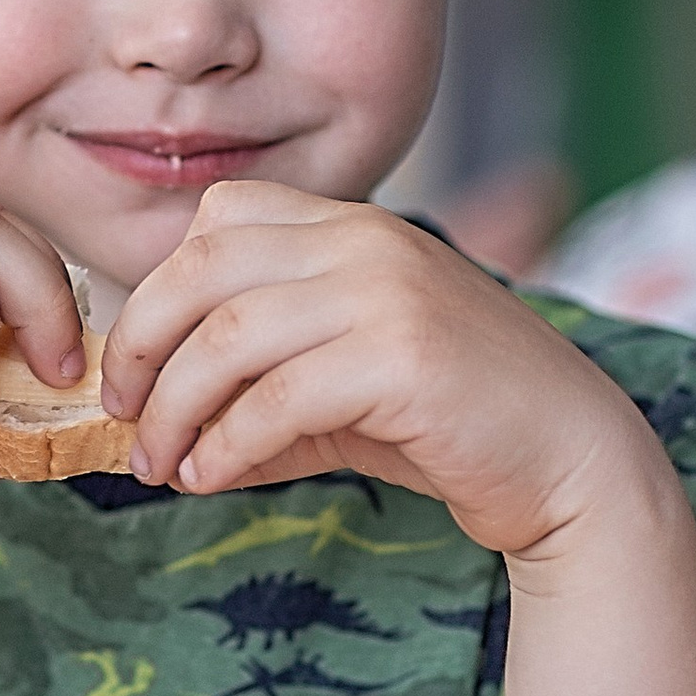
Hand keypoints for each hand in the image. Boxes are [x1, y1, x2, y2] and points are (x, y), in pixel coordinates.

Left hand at [100, 185, 661, 566]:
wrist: (572, 460)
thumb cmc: (454, 423)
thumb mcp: (343, 389)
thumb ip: (260, 385)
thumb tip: (160, 429)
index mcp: (354, 226)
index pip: (220, 217)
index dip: (158, 290)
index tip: (137, 366)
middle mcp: (368, 241)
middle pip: (202, 269)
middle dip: (142, 348)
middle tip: (123, 417)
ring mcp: (388, 292)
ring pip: (227, 337)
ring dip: (174, 410)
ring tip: (159, 466)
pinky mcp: (403, 357)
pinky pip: (276, 399)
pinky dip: (226, 445)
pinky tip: (210, 478)